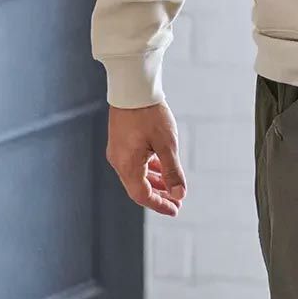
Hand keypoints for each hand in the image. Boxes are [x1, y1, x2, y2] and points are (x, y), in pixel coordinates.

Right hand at [106, 99, 187, 217]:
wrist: (132, 88)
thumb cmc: (150, 114)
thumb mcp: (167, 144)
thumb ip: (173, 172)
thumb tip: (180, 194)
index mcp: (127, 165)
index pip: (143, 196)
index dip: (160, 205)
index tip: (176, 209)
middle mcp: (119, 162)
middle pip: (138, 188)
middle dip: (158, 196)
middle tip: (176, 202)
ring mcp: (118, 152)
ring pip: (137, 176)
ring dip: (154, 183)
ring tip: (172, 187)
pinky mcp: (120, 143)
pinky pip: (134, 164)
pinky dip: (148, 169)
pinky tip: (161, 167)